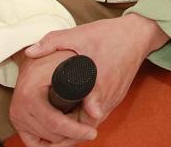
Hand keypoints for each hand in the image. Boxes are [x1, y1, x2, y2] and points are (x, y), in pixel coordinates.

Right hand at [10, 48, 98, 146]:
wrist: (36, 59)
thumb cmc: (57, 59)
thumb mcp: (74, 66)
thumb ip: (91, 88)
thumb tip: (98, 114)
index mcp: (29, 95)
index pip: (56, 123)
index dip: (76, 130)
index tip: (93, 132)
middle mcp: (19, 109)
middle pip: (52, 135)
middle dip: (73, 134)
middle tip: (89, 128)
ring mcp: (16, 117)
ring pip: (47, 140)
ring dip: (64, 137)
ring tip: (79, 127)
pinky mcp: (17, 122)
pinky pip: (36, 142)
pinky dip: (52, 141)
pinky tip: (66, 134)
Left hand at [25, 14, 167, 127]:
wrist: (140, 32)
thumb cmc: (111, 34)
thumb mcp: (79, 34)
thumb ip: (53, 42)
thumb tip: (31, 52)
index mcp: (98, 84)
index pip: (81, 118)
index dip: (64, 129)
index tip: (48, 133)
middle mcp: (109, 96)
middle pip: (87, 126)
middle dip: (67, 133)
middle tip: (45, 137)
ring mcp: (115, 97)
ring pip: (93, 122)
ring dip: (77, 127)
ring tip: (54, 130)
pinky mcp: (118, 95)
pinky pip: (100, 113)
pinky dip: (86, 117)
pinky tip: (72, 114)